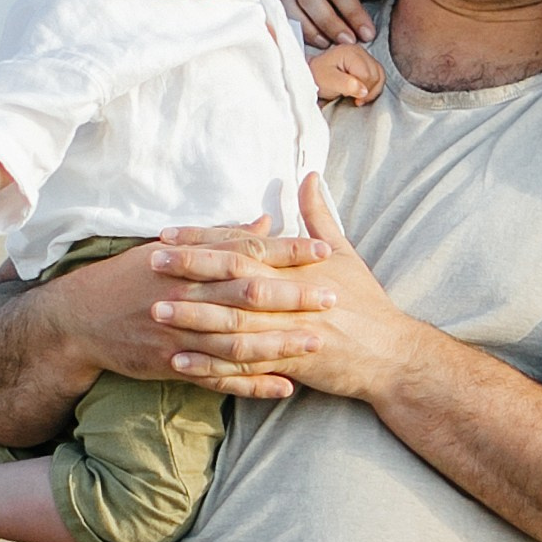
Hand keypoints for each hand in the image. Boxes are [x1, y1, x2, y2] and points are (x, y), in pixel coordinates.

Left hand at [156, 176, 421, 401]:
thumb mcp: (346, 254)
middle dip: (190, 269)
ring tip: (155, 310)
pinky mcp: (291, 363)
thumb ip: (319, 216)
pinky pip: (242, 365)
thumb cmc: (367, 304)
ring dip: (192, 316)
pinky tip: (179, 361)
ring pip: (233, 322)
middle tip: (150, 263)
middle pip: (233, 278)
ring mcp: (290, 330)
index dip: (204, 238)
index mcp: (298, 266)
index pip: (244, 244)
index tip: (168, 234)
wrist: (391, 354)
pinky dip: (210, 364)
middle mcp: (291, 295)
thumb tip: (307, 176)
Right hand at [288, 0, 394, 52]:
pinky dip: (299, 35)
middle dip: (331, 23)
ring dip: (312, 31)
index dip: (353, 12)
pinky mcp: (281, 3)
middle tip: (349, 42)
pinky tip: (316, 45)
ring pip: (292, 8)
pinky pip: (283, 19)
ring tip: (331, 45)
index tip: (367, 34)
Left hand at [307, 39, 384, 105]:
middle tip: (355, 99)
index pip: (368, 75)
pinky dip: (374, 87)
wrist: (312, 76)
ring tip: (358, 96)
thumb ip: (347, 85)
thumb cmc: (317, 77)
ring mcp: (363, 56)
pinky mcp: (366, 63)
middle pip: (377, 75)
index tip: (354, 99)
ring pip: (380, 76)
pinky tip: (363, 92)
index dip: (363, 90)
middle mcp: (359, 51)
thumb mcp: (329, 82)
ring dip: (372, 90)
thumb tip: (364, 90)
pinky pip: (378, 76)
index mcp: (351, 52)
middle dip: (368, 90)